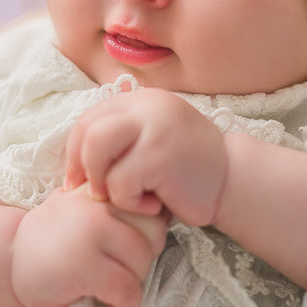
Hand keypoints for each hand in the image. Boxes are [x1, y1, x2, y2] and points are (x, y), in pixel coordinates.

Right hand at [10, 184, 166, 306]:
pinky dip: (124, 303)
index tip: (126, 247)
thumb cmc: (56, 236)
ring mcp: (89, 235)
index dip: (147, 232)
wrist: (9, 261)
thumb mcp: (84, 205)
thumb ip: (116, 202)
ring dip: (133, 283)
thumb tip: (163, 206)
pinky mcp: (83, 268)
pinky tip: (107, 301)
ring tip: (110, 284)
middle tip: (119, 269)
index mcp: (100, 188)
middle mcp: (96, 205)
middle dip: (143, 259)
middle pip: (153, 236)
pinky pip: (127, 290)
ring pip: (142, 263)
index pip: (151, 208)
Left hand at [65, 88, 227, 226]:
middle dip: (83, 168)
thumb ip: (121, 140)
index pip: (89, 119)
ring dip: (103, 184)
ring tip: (126, 197)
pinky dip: (130, 202)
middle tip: (97, 194)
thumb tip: (73, 163)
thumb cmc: (186, 171)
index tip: (78, 180)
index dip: (75, 152)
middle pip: (87, 131)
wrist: (233, 181)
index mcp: (141, 100)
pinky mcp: (160, 153)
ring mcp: (154, 126)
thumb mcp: (150, 142)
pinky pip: (120, 182)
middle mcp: (146, 106)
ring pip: (96, 150)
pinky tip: (153, 205)